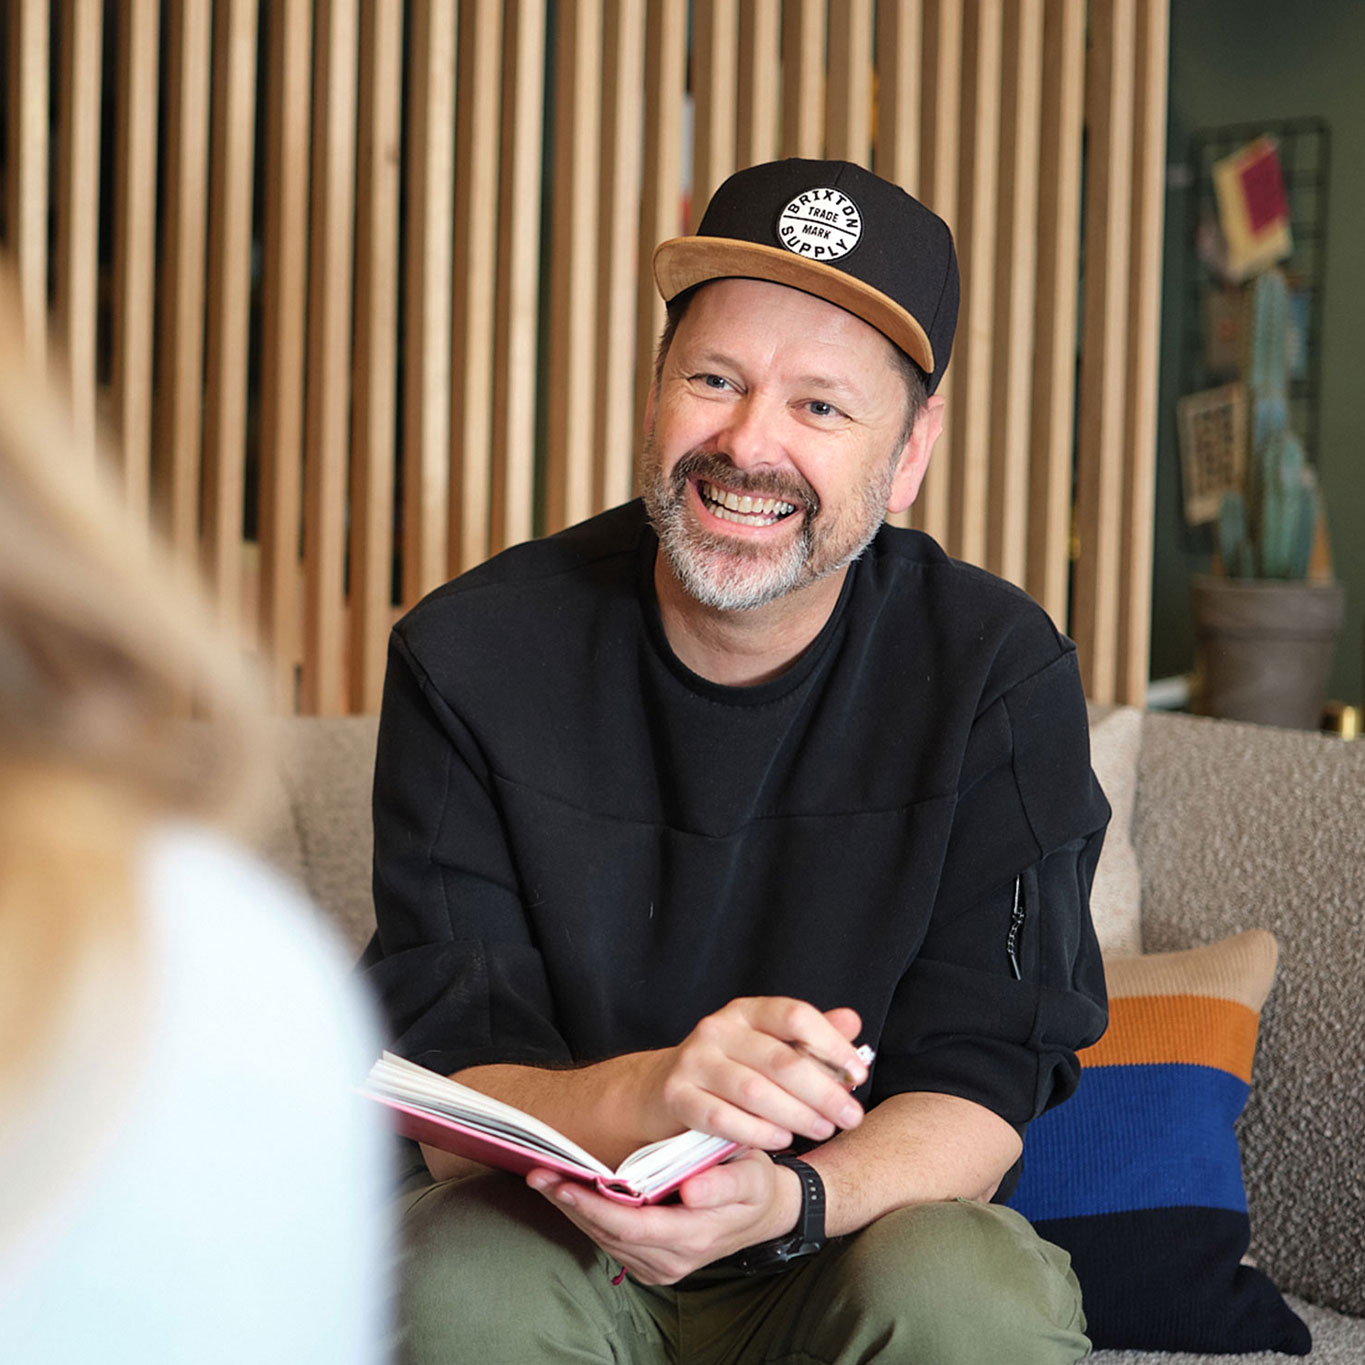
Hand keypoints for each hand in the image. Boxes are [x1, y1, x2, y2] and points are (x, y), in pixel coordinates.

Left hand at [527, 1149, 800, 1284]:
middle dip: (571, 1205)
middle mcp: (674, 1259)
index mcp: (696, 1236)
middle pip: (609, 1235)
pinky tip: (572, 1195)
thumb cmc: (755, 1181)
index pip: (632, 1225)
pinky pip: (613, 1244)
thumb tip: (692, 1190)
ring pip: (605, 1241)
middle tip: (538, 1174)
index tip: (565, 1181)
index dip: (595, 1205)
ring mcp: (663, 1266)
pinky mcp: (654, 1264)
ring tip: (545, 1180)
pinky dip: (589, 1220)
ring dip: (573, 1212)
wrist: (764, 1211)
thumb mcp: (753, 1173)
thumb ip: (725, 1181)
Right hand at [644, 997, 869, 1151]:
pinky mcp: (677, 1095)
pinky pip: (723, 1119)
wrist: (659, 1091)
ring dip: (796, 1116)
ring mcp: (694, 1061)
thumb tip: (852, 1021)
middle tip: (851, 1116)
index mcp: (745, 1011)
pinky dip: (757, 1133)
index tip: (858, 1073)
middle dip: (824, 1092)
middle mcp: (717, 1029)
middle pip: (780, 1059)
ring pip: (755, 1091)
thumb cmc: (728, 1070)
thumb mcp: (768, 1046)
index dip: (832, 1044)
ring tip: (822, 1130)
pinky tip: (781, 1141)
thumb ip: (809, 1037)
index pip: (795, 1016)